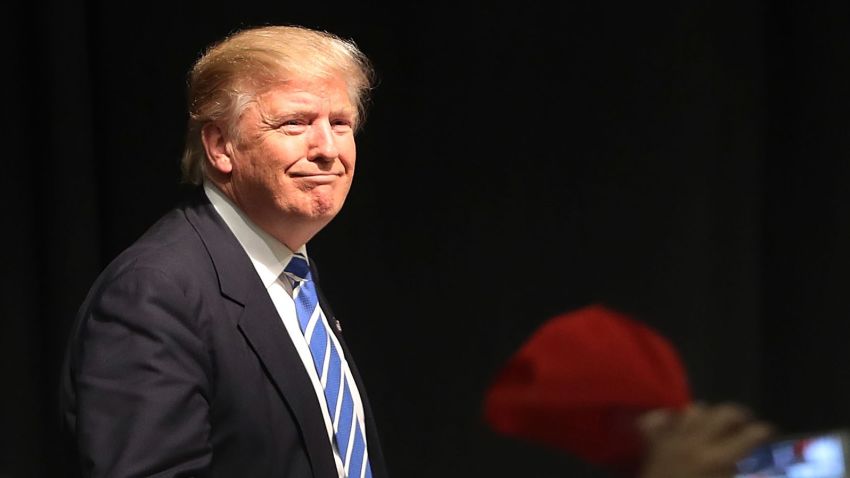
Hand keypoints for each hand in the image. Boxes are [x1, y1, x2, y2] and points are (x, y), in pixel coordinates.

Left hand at [637, 402, 773, 477]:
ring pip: (694, 410)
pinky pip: (658, 419)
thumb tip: (746, 466)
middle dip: (739, 415)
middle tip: (745, 423)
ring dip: (707, 414)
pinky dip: (667, 418)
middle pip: (724, 413)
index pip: (749, 436)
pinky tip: (674, 423)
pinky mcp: (654, 441)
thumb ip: (733, 472)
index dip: (763, 432)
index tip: (769, 432)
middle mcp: (696, 442)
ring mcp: (672, 438)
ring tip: (713, 423)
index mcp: (717, 459)